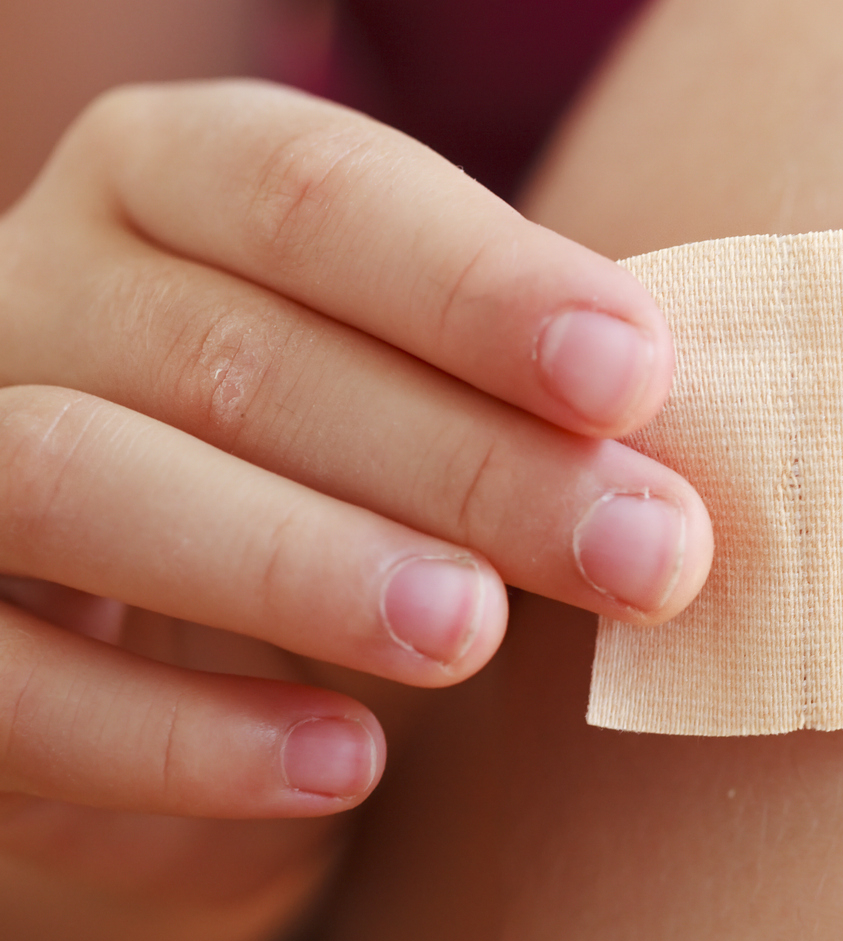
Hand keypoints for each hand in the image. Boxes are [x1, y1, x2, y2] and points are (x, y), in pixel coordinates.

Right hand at [0, 82, 708, 921]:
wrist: (158, 634)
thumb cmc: (348, 462)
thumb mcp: (429, 389)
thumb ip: (525, 395)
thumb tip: (677, 479)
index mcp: (170, 176)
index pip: (314, 190)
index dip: (480, 282)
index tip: (638, 377)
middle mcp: (31, 282)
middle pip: (229, 349)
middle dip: (461, 457)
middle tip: (644, 550)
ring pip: (72, 474)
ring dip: (297, 563)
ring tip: (475, 636)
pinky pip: (7, 682)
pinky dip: (175, 736)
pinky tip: (345, 764)